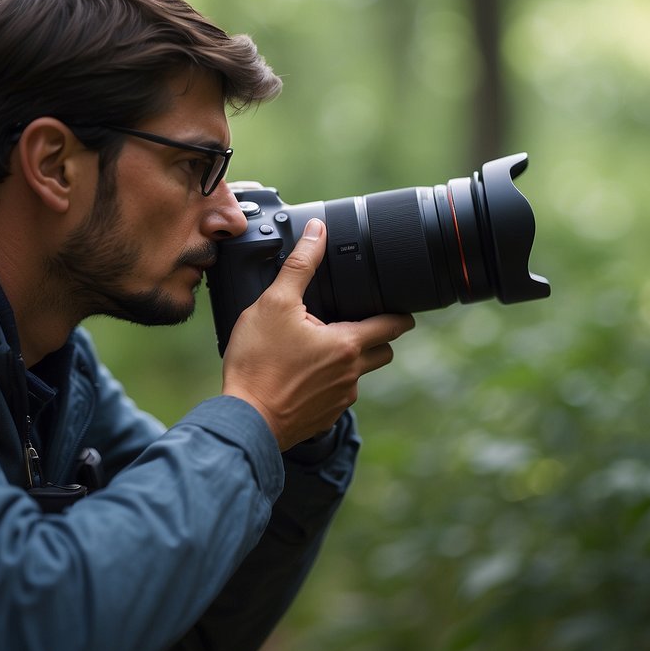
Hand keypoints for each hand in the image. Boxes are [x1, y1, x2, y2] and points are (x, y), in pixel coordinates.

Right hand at [222, 218, 415, 449]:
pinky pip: (338, 395)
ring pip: (359, 375)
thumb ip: (301, 265)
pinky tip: (304, 375)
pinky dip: (329, 383)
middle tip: (360, 324)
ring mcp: (340, 400)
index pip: (392, 326)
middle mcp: (351, 374)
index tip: (403, 310)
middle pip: (382, 352)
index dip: (401, 315)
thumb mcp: (275, 303)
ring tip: (323, 348)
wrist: (246, 419)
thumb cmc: (258, 362)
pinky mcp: (325, 417)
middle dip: (378, 338)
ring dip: (350, 360)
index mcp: (347, 344)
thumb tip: (318, 232)